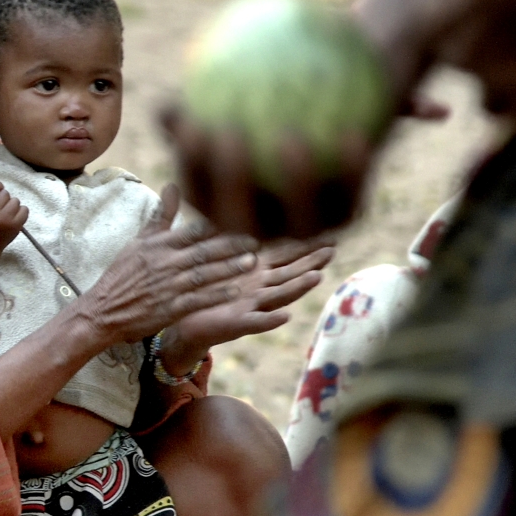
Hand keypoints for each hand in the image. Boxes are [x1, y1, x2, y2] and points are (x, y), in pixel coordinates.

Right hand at [72, 185, 260, 346]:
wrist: (103, 310)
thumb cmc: (123, 275)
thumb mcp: (139, 241)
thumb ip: (162, 215)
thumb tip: (174, 185)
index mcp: (158, 245)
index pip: (192, 230)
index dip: (218, 225)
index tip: (242, 217)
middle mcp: (164, 264)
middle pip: (203, 251)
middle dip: (231, 245)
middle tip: (258, 238)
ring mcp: (167, 287)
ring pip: (203, 275)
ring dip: (228, 268)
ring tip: (252, 262)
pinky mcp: (168, 309)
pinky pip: (196, 300)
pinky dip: (215, 296)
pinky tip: (235, 292)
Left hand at [161, 241, 333, 369]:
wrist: (182, 319)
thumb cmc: (200, 285)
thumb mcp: (211, 252)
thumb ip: (217, 227)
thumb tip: (199, 192)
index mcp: (255, 268)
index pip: (286, 253)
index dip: (306, 243)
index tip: (328, 231)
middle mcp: (259, 286)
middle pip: (291, 272)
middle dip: (312, 261)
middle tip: (333, 249)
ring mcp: (251, 305)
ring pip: (280, 295)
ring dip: (298, 287)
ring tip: (317, 277)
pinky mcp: (237, 323)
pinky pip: (256, 321)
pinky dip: (270, 319)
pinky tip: (285, 316)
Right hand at [163, 104, 378, 242]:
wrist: (328, 126)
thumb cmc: (265, 115)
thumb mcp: (231, 111)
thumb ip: (200, 113)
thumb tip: (164, 109)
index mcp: (226, 208)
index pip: (200, 193)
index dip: (191, 165)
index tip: (193, 124)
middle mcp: (263, 227)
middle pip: (242, 218)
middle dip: (231, 183)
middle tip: (228, 132)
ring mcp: (305, 228)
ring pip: (300, 217)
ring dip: (295, 182)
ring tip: (289, 138)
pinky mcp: (346, 218)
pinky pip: (349, 195)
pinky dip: (350, 168)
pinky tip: (352, 131)